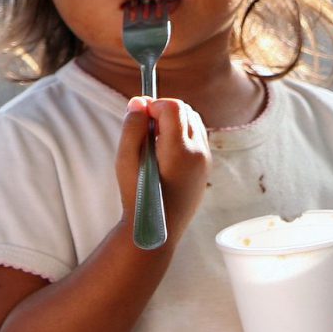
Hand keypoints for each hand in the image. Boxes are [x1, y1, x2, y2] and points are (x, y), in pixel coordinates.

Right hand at [116, 96, 211, 243]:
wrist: (159, 230)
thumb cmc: (137, 197)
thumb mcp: (126, 161)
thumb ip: (132, 128)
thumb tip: (139, 101)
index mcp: (180, 150)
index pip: (174, 107)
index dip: (154, 105)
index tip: (139, 117)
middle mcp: (199, 152)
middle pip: (186, 111)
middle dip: (164, 112)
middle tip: (144, 129)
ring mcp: (206, 159)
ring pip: (193, 122)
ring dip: (174, 122)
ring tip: (153, 142)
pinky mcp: (206, 166)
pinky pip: (197, 137)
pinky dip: (182, 135)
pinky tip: (164, 152)